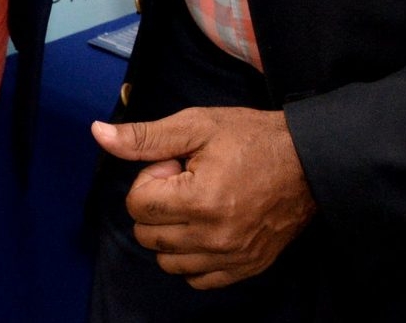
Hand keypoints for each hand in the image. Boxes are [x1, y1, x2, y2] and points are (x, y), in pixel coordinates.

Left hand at [93, 106, 316, 288]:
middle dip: (156, 206)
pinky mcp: (247, 267)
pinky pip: (198, 278)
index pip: (137, 205)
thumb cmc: (250, 139)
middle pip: (148, 235)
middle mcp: (215, 237)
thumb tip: (98, 134)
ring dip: (170, 234)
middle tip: (186, 182)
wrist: (308, 162)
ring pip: (168, 261)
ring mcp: (233, 257)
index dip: (150, 179)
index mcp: (200, 200)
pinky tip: (205, 228)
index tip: (174, 165)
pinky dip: (192, 258)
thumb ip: (143, 137)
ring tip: (196, 204)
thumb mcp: (194, 125)